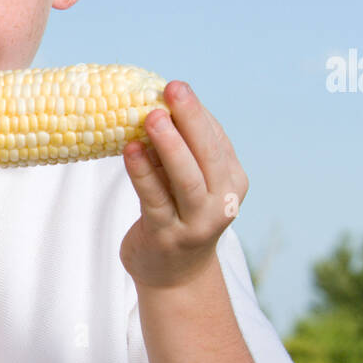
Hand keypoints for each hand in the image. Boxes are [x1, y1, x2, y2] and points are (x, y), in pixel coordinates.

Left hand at [119, 81, 248, 289]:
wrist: (174, 276)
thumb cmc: (179, 215)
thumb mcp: (189, 181)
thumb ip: (181, 151)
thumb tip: (156, 103)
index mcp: (232, 181)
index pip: (216, 140)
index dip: (196, 113)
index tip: (175, 87)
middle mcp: (221, 202)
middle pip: (207, 155)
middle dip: (190, 119)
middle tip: (173, 89)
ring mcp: (196, 223)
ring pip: (185, 179)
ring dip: (169, 145)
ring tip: (152, 117)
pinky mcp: (166, 236)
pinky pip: (154, 199)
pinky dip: (142, 173)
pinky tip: (130, 150)